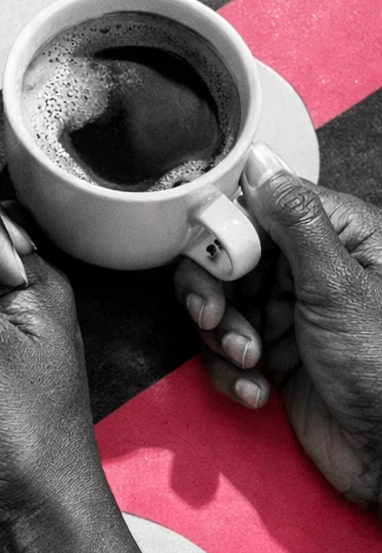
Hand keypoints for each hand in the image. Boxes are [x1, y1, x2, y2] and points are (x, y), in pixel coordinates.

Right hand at [175, 144, 381, 509]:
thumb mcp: (338, 287)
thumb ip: (295, 221)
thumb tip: (263, 164)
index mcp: (335, 240)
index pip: (257, 211)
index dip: (225, 234)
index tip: (215, 260)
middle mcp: (307, 274)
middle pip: (226, 260)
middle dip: (214, 295)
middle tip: (217, 318)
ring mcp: (287, 317)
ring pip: (217, 308)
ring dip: (222, 340)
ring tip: (250, 362)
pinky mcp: (272, 357)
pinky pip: (222, 352)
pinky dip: (230, 373)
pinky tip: (257, 389)